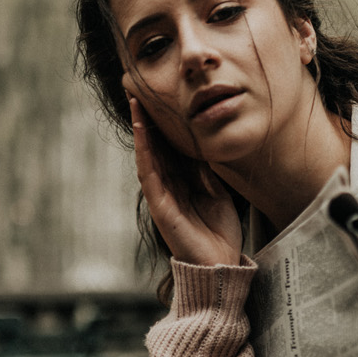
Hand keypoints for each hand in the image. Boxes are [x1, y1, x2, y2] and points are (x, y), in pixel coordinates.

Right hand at [129, 95, 241, 266]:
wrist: (220, 265)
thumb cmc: (220, 233)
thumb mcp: (218, 193)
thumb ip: (208, 172)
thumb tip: (204, 144)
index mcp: (183, 182)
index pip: (170, 147)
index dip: (165, 124)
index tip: (163, 98)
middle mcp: (169, 186)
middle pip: (155, 147)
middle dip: (147, 119)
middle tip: (140, 91)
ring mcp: (162, 196)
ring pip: (148, 156)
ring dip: (142, 130)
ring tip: (137, 104)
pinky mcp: (160, 206)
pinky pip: (149, 175)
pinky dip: (145, 153)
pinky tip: (142, 134)